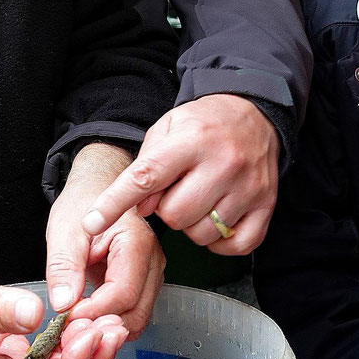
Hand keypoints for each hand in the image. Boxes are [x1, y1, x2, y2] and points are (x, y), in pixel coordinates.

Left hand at [45, 142, 164, 336]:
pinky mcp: (146, 283)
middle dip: (102, 325)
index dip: (93, 311)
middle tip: (69, 326)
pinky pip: (134, 313)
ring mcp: (154, 274)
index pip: (123, 293)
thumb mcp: (63, 230)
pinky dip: (111, 320)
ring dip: (107, 326)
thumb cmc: (82, 204)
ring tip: (76, 320)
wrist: (97, 189)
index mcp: (136, 242)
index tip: (65, 317)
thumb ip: (63, 266)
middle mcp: (153, 261)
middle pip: (136, 312)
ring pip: (138, 318)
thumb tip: (63, 303)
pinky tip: (88, 315)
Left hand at [81, 95, 279, 255]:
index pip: (146, 177)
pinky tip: (216, 220)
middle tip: (176, 191)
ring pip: (202, 234)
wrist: (255, 113)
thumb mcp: (167, 127)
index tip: (92, 222)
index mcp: (192, 140)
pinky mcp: (266, 205)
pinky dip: (220, 242)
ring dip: (192, 225)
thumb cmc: (202, 125)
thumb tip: (140, 208)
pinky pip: (235, 246)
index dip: (115, 202)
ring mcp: (249, 187)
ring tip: (198, 200)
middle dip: (166, 210)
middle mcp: (224, 163)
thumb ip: (145, 166)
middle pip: (175, 214)